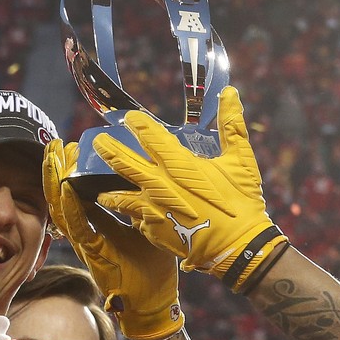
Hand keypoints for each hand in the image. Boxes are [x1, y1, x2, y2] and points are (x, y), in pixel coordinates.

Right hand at [43, 140, 183, 339]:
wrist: (155, 304)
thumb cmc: (153, 269)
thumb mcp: (148, 227)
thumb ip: (139, 207)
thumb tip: (143, 180)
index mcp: (100, 225)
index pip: (80, 193)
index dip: (72, 171)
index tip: (70, 147)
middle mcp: (89, 233)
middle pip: (64, 197)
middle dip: (57, 170)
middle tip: (54, 144)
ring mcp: (88, 245)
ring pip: (63, 210)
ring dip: (56, 183)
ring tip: (51, 157)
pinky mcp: (93, 256)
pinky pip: (78, 229)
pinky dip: (71, 208)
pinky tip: (65, 189)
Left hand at [91, 87, 288, 292]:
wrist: (238, 247)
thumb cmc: (241, 203)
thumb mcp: (241, 161)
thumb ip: (231, 125)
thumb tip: (230, 92)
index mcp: (179, 165)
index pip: (150, 136)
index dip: (138, 124)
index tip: (130, 118)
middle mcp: (160, 185)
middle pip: (124, 163)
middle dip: (108, 150)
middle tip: (98, 141)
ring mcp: (153, 209)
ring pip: (121, 196)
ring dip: (109, 189)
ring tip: (99, 188)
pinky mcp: (153, 231)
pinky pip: (135, 220)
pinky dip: (132, 217)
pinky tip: (129, 218)